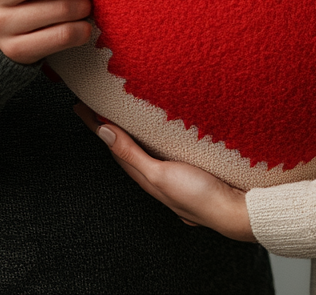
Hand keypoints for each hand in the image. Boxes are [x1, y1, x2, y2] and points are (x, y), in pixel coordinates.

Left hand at [74, 103, 255, 242]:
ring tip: (125, 114)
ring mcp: (174, 174)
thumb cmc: (198, 195)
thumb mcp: (159, 174)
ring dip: (134, 133)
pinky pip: (165, 152)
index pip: (114, 147)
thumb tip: (104, 133)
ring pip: (147, 150)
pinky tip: (164, 133)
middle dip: (111, 128)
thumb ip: (132, 154)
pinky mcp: (191, 170)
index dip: (97, 127)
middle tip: (97, 105)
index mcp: (146, 177)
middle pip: (127, 148)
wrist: (236, 210)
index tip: (80, 108)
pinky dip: (156, 140)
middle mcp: (156, 176)